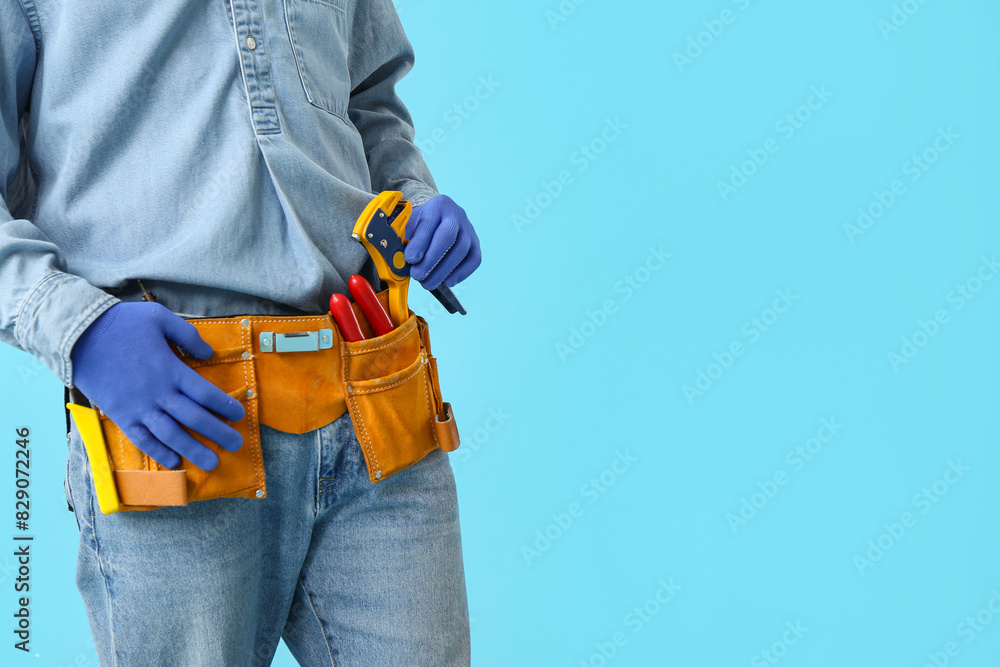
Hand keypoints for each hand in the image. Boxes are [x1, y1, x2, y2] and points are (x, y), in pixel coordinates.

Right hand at [70, 302, 244, 470]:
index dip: (226, 406)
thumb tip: (209, 354)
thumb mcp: (160, 318)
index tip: (239, 415)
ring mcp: (139, 407)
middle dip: (218, 433)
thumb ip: (188, 335)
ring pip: (172, 435)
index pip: (206, 394)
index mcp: (172, 370)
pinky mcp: (121, 416)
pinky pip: (142, 439)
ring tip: (212, 462)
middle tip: (236, 444)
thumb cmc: (122, 324)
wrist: (78, 336)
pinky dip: (159, 452)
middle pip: (195, 418)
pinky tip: (174, 462)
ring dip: (193, 450)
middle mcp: (159, 393)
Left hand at [403, 194, 481, 289]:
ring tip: (427, 283)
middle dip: (431, 260)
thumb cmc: (421, 225)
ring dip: (443, 271)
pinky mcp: (476, 244)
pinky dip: (460, 273)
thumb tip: (398, 261)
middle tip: (417, 275)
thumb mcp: (409, 225)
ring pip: (461, 251)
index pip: (429, 223)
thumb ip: (403, 239)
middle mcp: (456, 214)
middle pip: (447, 237)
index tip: (409, 260)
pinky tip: (446, 281)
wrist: (439, 218)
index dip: (419, 244)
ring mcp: (469, 229)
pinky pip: (474, 260)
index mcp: (437, 205)